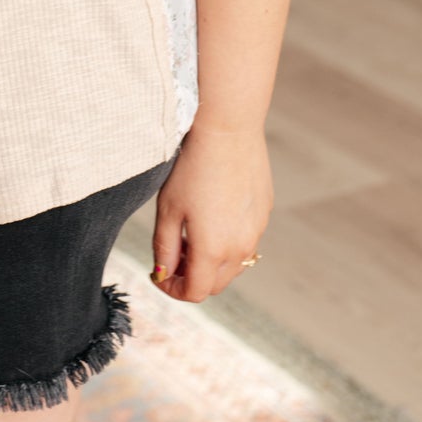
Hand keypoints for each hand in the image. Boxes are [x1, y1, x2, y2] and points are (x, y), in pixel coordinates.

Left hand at [150, 121, 273, 301]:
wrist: (228, 129)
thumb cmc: (192, 166)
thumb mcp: (169, 209)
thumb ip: (164, 248)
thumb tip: (163, 273)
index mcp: (213, 250)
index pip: (194, 292)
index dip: (172, 289)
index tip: (157, 274)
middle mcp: (240, 247)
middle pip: (214, 283)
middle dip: (191, 277)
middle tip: (173, 253)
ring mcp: (256, 231)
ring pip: (233, 264)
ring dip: (211, 260)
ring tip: (192, 231)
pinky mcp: (264, 213)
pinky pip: (246, 239)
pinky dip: (228, 240)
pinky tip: (214, 210)